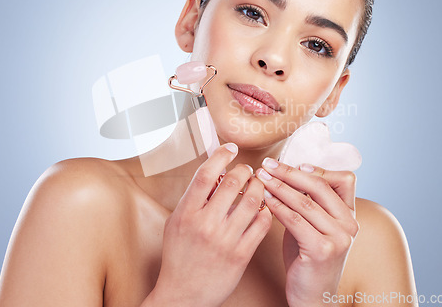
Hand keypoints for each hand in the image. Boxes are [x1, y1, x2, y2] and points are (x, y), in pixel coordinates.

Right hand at [147, 144, 271, 306]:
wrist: (183, 294)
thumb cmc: (178, 256)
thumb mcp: (175, 223)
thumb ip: (192, 199)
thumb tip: (213, 175)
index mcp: (186, 214)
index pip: (205, 175)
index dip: (220, 156)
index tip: (230, 148)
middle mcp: (205, 224)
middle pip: (232, 183)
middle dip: (244, 170)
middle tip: (247, 170)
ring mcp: (225, 240)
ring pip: (252, 201)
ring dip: (259, 187)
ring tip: (258, 185)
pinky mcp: (241, 254)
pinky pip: (261, 224)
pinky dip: (266, 211)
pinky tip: (264, 208)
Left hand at [256, 159, 358, 306]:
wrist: (312, 295)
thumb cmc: (307, 257)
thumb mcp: (313, 224)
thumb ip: (309, 202)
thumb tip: (287, 172)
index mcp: (350, 215)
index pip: (344, 179)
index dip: (317, 169)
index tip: (291, 164)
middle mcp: (349, 224)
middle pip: (320, 186)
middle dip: (289, 173)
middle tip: (267, 165)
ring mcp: (339, 238)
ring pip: (305, 202)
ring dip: (279, 187)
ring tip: (261, 179)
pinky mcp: (323, 250)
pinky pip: (295, 220)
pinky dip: (278, 206)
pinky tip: (265, 199)